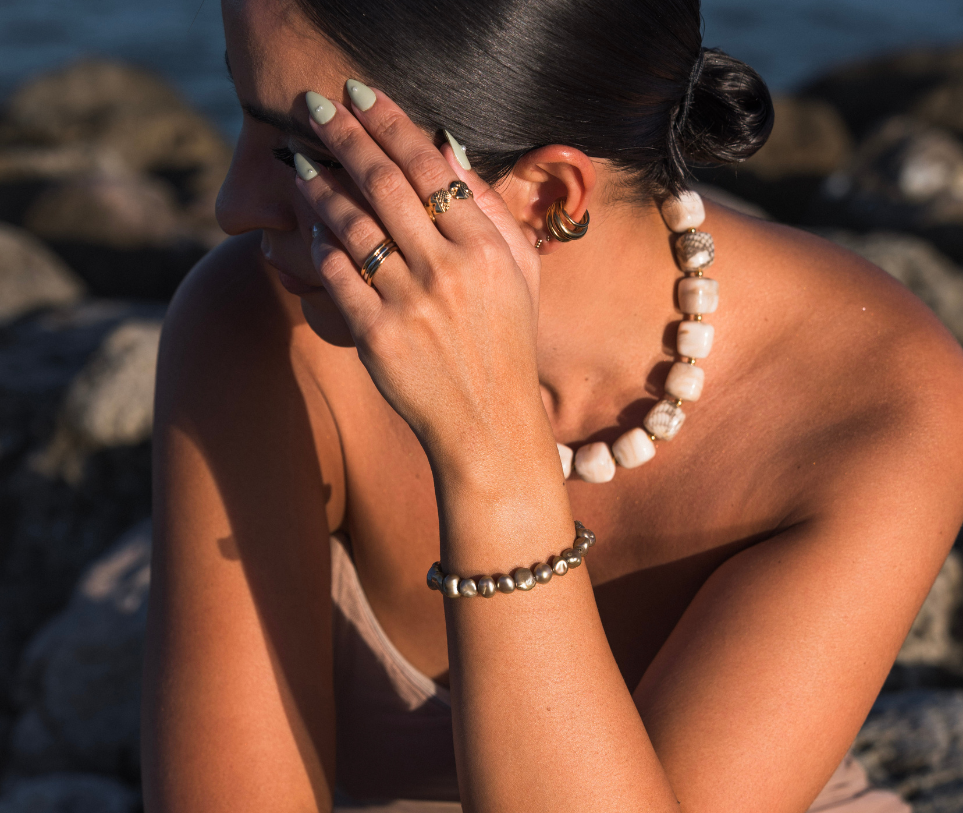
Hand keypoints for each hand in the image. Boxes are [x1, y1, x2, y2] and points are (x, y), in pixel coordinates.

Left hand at [294, 85, 545, 469]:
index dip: (391, 123)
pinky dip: (321, 244)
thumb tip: (448, 148)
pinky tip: (313, 226)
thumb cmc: (506, 344)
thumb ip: (490, 210)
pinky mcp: (377, 337)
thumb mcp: (520, 275)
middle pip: (385, 184)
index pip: (430, 168)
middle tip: (314, 106)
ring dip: (320, 185)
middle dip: (345, 136)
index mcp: (486, 250)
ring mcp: (409, 305)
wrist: (489, 424)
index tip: (361, 95)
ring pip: (353, 225)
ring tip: (300, 161)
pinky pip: (337, 275)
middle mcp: (448, 272)